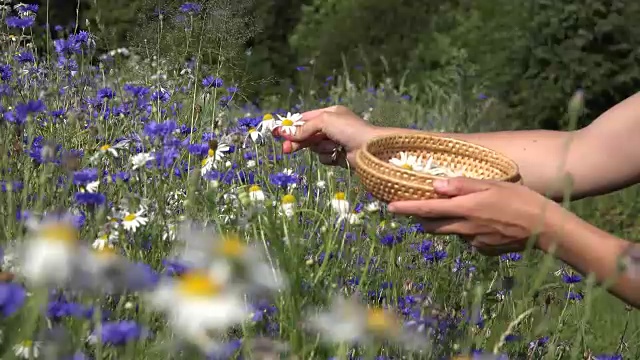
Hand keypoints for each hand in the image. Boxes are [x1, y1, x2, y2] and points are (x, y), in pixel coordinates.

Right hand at [277, 106, 379, 167]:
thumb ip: (304, 128)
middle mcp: (332, 127)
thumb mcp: (324, 122)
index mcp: (330, 113)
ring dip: (320, 148)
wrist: (370, 148)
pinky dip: (328, 157)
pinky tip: (336, 155)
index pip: (305, 119)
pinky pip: (324, 157)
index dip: (292, 127)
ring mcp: (335, 142)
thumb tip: (285, 133)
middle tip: (285, 150)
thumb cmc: (348, 129)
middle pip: (307, 135)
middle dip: (298, 141)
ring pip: (315, 147)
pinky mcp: (338, 156)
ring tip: (331, 147)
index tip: (278, 133)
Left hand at [387, 177, 565, 255]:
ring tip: (467, 209)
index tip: (390, 207)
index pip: (427, 209)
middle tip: (422, 207)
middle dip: (422, 218)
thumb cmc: (521, 200)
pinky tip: (487, 222)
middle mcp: (464, 228)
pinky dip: (469, 230)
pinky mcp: (484, 250)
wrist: (545, 229)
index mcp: (465, 209)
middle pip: (432, 226)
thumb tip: (436, 184)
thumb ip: (462, 185)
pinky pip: (468, 240)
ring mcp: (474, 242)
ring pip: (451, 232)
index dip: (406, 209)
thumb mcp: (492, 184)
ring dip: (448, 222)